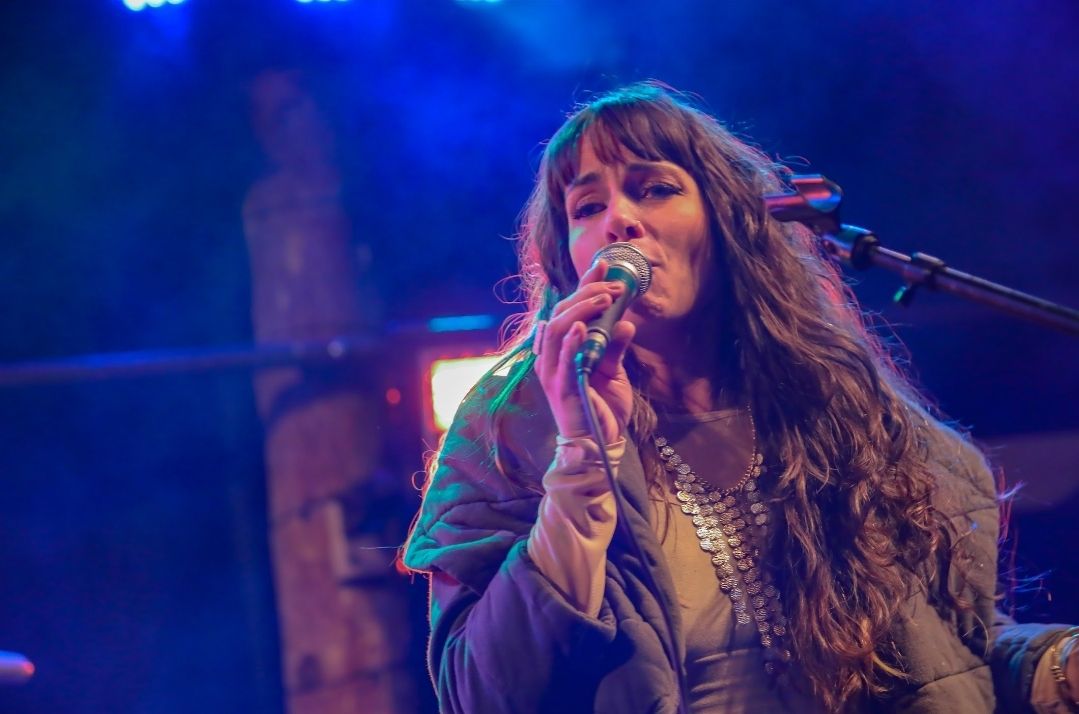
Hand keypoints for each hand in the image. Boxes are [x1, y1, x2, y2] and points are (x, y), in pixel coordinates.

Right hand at [533, 259, 636, 444]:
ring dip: (581, 310)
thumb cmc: (602, 407)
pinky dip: (571, 342)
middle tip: (614, 284)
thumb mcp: (613, 371)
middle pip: (560, 314)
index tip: (603, 264)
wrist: (599, 443)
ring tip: (604, 298)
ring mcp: (553, 372)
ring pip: (557, 330)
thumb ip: (614, 347)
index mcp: (561, 350)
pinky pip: (562, 361)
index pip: (568, 310)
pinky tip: (583, 327)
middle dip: (586, 293)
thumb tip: (627, 323)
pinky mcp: (561, 388)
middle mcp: (551, 357)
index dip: (584, 286)